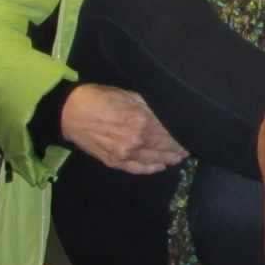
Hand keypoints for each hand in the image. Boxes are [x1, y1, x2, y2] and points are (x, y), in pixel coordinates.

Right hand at [60, 84, 187, 174]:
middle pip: (166, 148)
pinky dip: (152, 168)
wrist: (70, 112)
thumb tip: (169, 113)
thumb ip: (150, 107)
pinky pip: (138, 169)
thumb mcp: (129, 95)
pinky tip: (160, 166)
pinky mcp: (114, 162)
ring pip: (155, 161)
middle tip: (190, 147)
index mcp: (142, 121)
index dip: (184, 137)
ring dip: (169, 159)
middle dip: (180, 149)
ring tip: (179, 157)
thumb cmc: (101, 98)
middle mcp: (137, 141)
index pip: (171, 133)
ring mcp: (125, 154)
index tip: (193, 136)